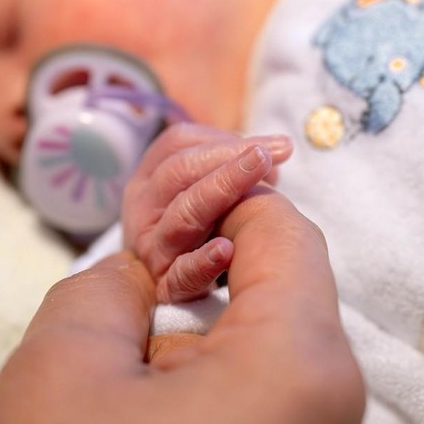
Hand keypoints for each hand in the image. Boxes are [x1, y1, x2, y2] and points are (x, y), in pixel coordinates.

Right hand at [0, 188, 364, 423]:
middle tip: (103, 300)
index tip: (159, 206)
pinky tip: (95, 419)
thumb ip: (104, 287)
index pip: (281, 228)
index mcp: (298, 362)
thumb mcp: (64, 366)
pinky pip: (225, 408)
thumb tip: (135, 276)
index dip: (217, 197)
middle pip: (253, 297)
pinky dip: (162, 403)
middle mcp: (322, 405)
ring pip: (225, 362)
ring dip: (146, 363)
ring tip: (64, 396)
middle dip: (166, 291)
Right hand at [122, 123, 292, 302]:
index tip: (269, 146)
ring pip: (183, 215)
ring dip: (223, 194)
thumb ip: (232, 162)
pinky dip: (203, 262)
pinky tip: (227, 250)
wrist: (170, 279)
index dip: (222, 139)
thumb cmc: (200, 223)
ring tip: (265, 185)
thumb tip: (281, 146)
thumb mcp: (202, 185)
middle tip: (268, 156)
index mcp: (149, 176)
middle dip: (228, 158)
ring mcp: (151, 246)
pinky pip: (181, 273)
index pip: (178, 142)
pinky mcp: (164, 284)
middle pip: (179, 171)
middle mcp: (142, 207)